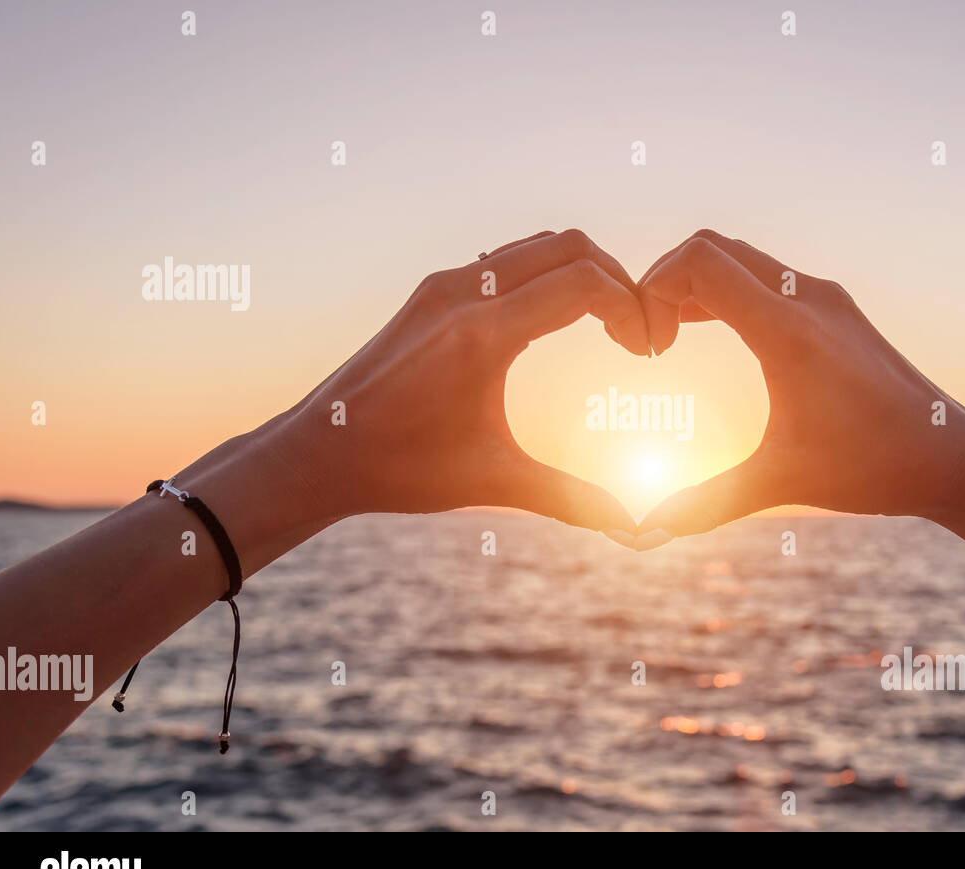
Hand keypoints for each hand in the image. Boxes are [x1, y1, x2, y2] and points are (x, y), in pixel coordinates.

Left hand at [271, 229, 668, 532]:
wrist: (319, 452)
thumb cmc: (400, 470)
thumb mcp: (493, 481)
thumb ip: (570, 499)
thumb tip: (634, 528)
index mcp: (482, 333)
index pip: (583, 284)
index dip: (631, 309)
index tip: (645, 350)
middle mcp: (462, 293)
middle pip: (570, 247)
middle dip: (618, 281)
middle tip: (635, 332)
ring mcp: (443, 286)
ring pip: (537, 245)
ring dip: (582, 272)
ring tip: (605, 324)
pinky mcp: (431, 291)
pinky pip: (505, 259)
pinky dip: (545, 273)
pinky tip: (555, 321)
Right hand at [633, 229, 964, 539]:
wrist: (950, 455)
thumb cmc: (873, 468)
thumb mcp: (781, 483)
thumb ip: (709, 502)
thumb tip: (651, 529)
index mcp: (788, 330)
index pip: (699, 261)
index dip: (652, 289)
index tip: (649, 346)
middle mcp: (807, 298)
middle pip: (711, 247)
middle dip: (664, 282)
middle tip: (652, 339)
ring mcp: (824, 298)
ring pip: (740, 257)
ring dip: (695, 285)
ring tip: (671, 336)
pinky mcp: (835, 308)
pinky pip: (765, 276)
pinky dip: (726, 291)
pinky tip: (709, 332)